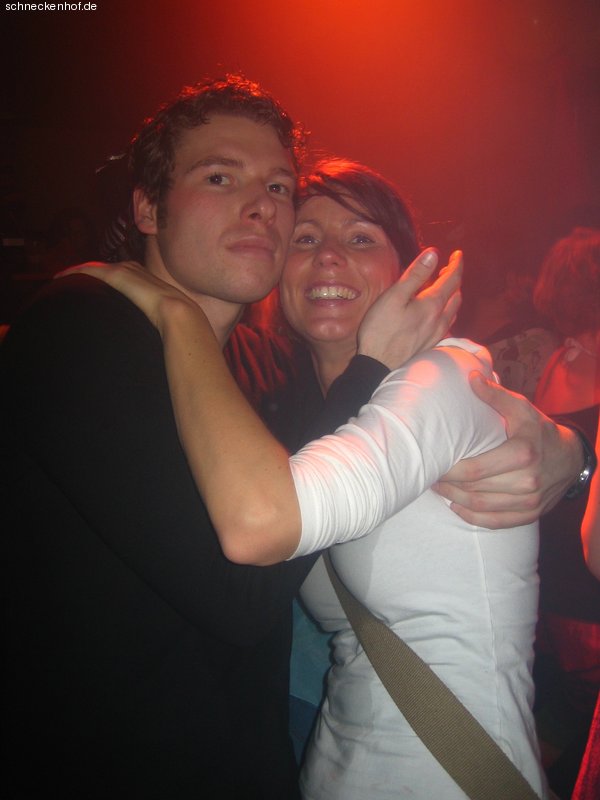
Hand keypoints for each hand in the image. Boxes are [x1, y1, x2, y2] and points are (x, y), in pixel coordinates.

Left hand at [56, 260, 193, 331]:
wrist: (180, 316)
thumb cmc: (177, 326)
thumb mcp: (165, 322)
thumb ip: (157, 325)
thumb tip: (153, 344)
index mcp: (148, 281)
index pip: (124, 276)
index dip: (108, 279)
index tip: (97, 288)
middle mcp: (136, 271)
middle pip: (106, 268)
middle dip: (90, 272)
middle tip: (74, 280)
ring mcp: (125, 271)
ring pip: (95, 267)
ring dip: (78, 272)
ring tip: (62, 278)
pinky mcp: (115, 275)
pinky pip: (88, 270)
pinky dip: (73, 272)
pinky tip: (59, 278)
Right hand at [357, 248, 462, 369]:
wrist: (378, 365)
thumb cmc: (381, 329)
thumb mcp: (394, 296)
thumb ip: (415, 274)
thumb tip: (434, 254)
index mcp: (432, 304)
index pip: (452, 279)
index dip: (457, 264)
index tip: (458, 254)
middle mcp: (440, 319)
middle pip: (456, 295)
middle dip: (455, 279)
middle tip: (447, 268)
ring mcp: (437, 334)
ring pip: (453, 310)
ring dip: (453, 295)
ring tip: (445, 287)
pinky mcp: (430, 344)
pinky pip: (447, 323)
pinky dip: (448, 311)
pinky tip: (439, 313)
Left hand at [434, 372, 583, 527]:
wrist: (571, 459)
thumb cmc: (539, 431)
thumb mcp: (522, 408)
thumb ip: (496, 395)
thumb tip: (471, 378)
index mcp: (523, 453)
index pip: (475, 470)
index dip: (450, 470)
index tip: (434, 462)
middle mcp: (527, 481)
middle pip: (474, 489)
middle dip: (447, 483)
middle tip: (430, 474)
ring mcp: (529, 502)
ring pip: (480, 507)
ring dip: (454, 498)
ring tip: (439, 487)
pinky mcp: (529, 515)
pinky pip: (494, 522)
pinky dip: (471, 516)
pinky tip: (456, 504)